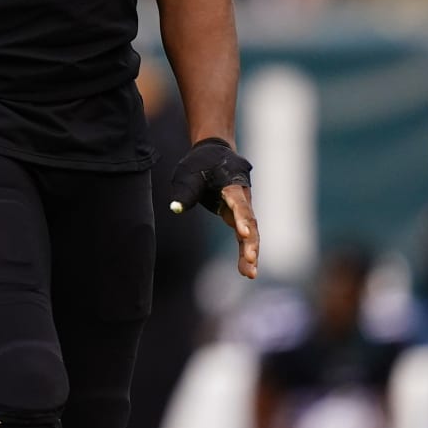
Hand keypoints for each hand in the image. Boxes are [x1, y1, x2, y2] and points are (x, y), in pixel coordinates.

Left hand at [168, 137, 257, 278]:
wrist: (214, 153)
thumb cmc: (200, 163)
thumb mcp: (188, 172)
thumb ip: (185, 191)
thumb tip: (175, 209)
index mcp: (232, 184)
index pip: (238, 203)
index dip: (241, 218)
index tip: (244, 234)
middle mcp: (242, 197)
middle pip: (250, 221)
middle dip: (251, 243)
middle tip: (251, 262)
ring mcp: (242, 208)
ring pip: (251, 232)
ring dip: (251, 252)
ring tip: (250, 274)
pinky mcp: (237, 217)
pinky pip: (244, 236)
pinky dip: (245, 252)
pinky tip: (246, 270)